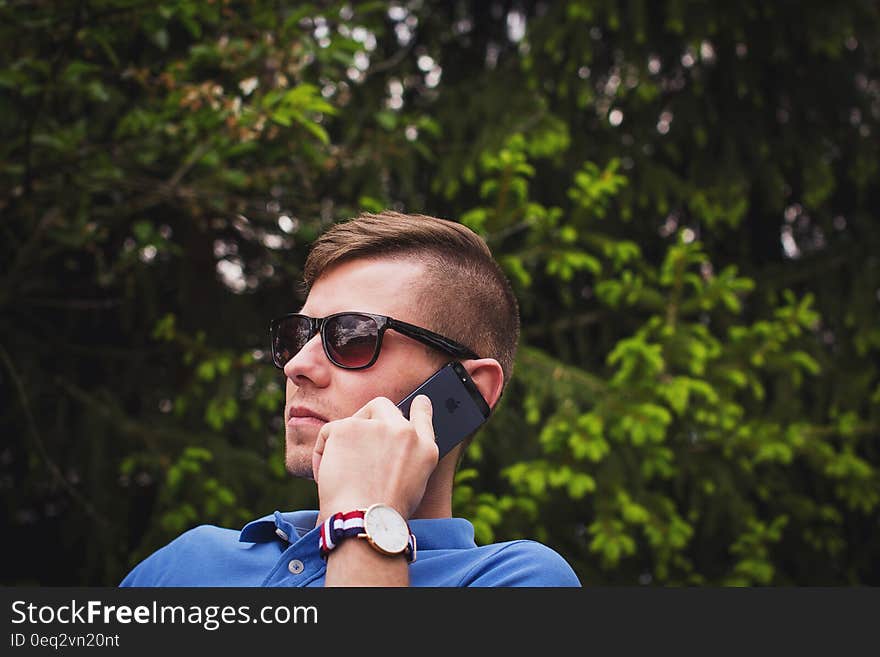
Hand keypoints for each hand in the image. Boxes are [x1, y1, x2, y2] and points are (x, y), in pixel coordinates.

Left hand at [312, 395, 436, 518]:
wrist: (366, 521)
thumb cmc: (384, 515)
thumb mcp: (413, 486)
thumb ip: (406, 459)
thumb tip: (387, 451)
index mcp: (424, 449)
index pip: (424, 416)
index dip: (420, 407)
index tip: (419, 402)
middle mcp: (404, 431)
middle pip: (382, 406)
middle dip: (366, 419)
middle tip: (354, 444)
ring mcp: (377, 426)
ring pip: (352, 421)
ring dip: (343, 443)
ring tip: (341, 475)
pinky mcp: (348, 427)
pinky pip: (329, 432)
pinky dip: (322, 452)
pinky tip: (326, 474)